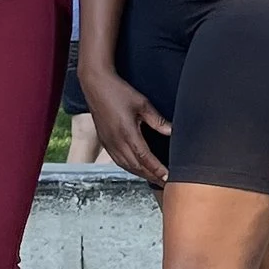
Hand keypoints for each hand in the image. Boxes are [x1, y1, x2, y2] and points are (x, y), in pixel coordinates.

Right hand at [82, 66, 169, 189]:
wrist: (96, 85)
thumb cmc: (119, 92)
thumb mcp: (142, 104)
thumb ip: (157, 121)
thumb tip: (172, 132)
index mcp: (127, 133)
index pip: (145, 158)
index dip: (157, 169)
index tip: (168, 177)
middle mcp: (116, 141)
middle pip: (136, 166)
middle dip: (151, 176)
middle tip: (166, 183)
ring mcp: (108, 143)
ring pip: (126, 166)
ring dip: (141, 174)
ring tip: (154, 179)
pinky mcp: (104, 141)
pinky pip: (118, 161)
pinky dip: (130, 168)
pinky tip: (137, 169)